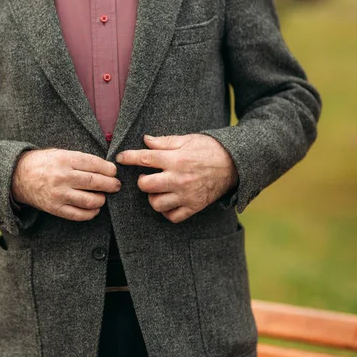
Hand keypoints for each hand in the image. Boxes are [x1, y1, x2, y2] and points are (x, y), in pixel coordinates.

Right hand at [11, 149, 120, 220]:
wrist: (18, 176)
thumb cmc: (44, 162)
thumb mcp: (60, 153)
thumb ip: (80, 159)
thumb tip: (105, 167)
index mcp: (65, 159)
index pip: (94, 164)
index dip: (109, 169)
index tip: (114, 171)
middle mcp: (62, 177)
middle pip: (95, 182)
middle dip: (111, 184)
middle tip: (116, 186)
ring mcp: (59, 194)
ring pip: (90, 200)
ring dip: (102, 199)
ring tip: (104, 197)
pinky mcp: (55, 208)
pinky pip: (78, 214)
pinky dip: (91, 213)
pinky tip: (94, 208)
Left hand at [116, 134, 237, 222]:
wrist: (235, 164)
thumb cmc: (209, 149)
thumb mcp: (187, 139)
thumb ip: (165, 142)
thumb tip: (145, 140)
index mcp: (176, 159)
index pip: (145, 159)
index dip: (128, 157)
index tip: (120, 158)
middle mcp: (179, 179)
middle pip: (146, 186)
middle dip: (142, 181)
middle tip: (147, 177)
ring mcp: (187, 195)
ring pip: (156, 204)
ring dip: (153, 197)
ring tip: (158, 190)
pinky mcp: (194, 206)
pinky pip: (172, 216)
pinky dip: (167, 211)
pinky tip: (168, 201)